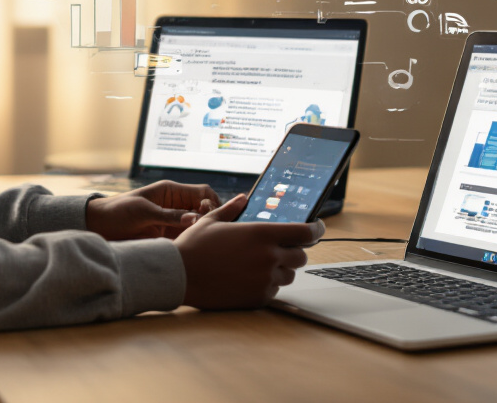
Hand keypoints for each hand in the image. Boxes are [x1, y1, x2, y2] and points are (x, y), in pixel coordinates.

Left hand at [85, 180, 220, 240]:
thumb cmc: (117, 211)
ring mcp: (172, 223)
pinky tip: (191, 249)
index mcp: (171, 192)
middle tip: (207, 229)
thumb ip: (169, 215)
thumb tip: (195, 219)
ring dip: (202, 232)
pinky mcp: (167, 238)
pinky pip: (186, 239)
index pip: (202, 192)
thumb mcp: (143, 211)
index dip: (212, 202)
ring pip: (197, 226)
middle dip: (210, 218)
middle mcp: (175, 206)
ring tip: (202, 241)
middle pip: (204, 210)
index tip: (210, 214)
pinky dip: (191, 243)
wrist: (98, 227)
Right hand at [174, 194, 323, 309]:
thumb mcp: (212, 220)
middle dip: (294, 251)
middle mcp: (268, 257)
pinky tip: (248, 278)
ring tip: (259, 264)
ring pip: (288, 275)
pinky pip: (273, 290)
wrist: (179, 275)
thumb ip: (232, 209)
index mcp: (261, 234)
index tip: (317, 229)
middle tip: (280, 248)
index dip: (315, 230)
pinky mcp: (257, 298)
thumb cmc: (194, 246)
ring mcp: (264, 279)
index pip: (304, 233)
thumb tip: (243, 198)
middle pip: (301, 256)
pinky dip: (267, 285)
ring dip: (280, 269)